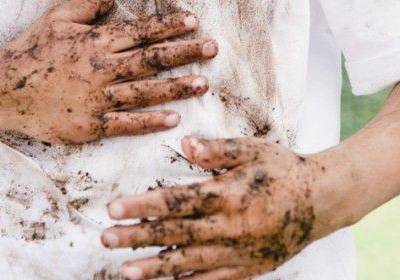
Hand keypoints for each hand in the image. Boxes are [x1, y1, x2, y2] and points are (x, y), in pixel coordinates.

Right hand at [0, 0, 216, 142]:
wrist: (3, 91)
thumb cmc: (32, 52)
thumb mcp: (57, 19)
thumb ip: (88, 6)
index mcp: (93, 42)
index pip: (139, 32)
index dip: (168, 26)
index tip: (193, 22)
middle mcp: (99, 69)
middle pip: (150, 60)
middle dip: (184, 52)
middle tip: (212, 48)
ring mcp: (96, 99)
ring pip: (144, 92)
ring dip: (176, 87)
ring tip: (203, 83)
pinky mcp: (89, 125)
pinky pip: (126, 123)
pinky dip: (150, 121)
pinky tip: (174, 118)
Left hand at [101, 137, 336, 279]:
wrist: (321, 200)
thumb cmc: (283, 170)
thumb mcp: (253, 150)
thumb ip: (218, 150)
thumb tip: (183, 144)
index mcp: (228, 194)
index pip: (177, 202)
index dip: (143, 206)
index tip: (114, 209)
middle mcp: (230, 226)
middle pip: (176, 234)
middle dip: (138, 236)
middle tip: (107, 239)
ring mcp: (239, 251)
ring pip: (190, 262)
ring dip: (155, 267)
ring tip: (125, 271)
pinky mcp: (248, 267)